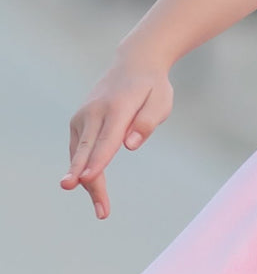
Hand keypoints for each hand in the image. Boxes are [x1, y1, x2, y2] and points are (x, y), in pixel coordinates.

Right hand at [60, 56, 175, 218]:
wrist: (134, 64)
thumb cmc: (152, 86)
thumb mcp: (161, 100)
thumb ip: (147, 122)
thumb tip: (130, 145)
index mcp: (116, 108)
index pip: (106, 140)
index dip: (97, 161)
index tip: (88, 179)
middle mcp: (94, 113)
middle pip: (88, 151)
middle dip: (86, 178)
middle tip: (89, 203)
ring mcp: (83, 117)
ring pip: (80, 154)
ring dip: (88, 181)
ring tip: (102, 209)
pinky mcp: (79, 122)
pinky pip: (80, 150)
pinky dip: (84, 169)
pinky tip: (93, 188)